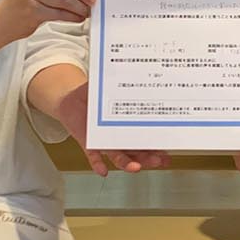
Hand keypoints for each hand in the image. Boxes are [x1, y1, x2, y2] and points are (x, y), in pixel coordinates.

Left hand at [54, 80, 168, 177]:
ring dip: (128, 163)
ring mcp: (105, 141)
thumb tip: (129, 68)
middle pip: (138, 151)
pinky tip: (103, 171)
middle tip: (159, 161)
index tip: (169, 148)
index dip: (158, 144)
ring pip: (120, 156)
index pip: (146, 136)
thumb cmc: (93, 96)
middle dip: (149, 158)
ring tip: (136, 167)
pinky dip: (98, 164)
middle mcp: (119, 136)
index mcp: (128, 124)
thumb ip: (118, 81)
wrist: (71, 101)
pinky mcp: (89, 144)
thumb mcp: (108, 85)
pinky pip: (94, 156)